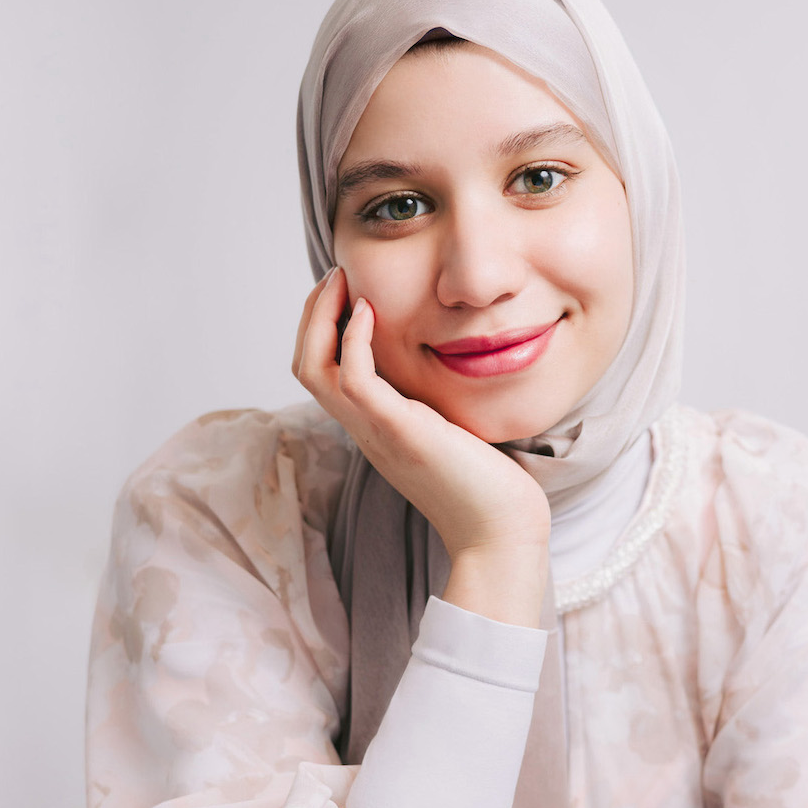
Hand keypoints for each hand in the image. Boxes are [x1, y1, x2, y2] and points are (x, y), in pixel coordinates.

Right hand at [292, 269, 549, 627]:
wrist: (501, 532)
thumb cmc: (489, 487)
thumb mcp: (452, 431)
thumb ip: (436, 403)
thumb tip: (448, 371)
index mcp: (374, 429)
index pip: (323, 373)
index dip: (323, 329)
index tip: (347, 291)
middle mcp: (365, 430)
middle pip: (306, 365)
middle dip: (313, 314)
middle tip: (336, 276)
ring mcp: (376, 432)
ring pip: (314, 368)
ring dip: (321, 317)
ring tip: (343, 281)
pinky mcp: (399, 432)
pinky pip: (353, 378)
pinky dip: (353, 339)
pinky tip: (371, 311)